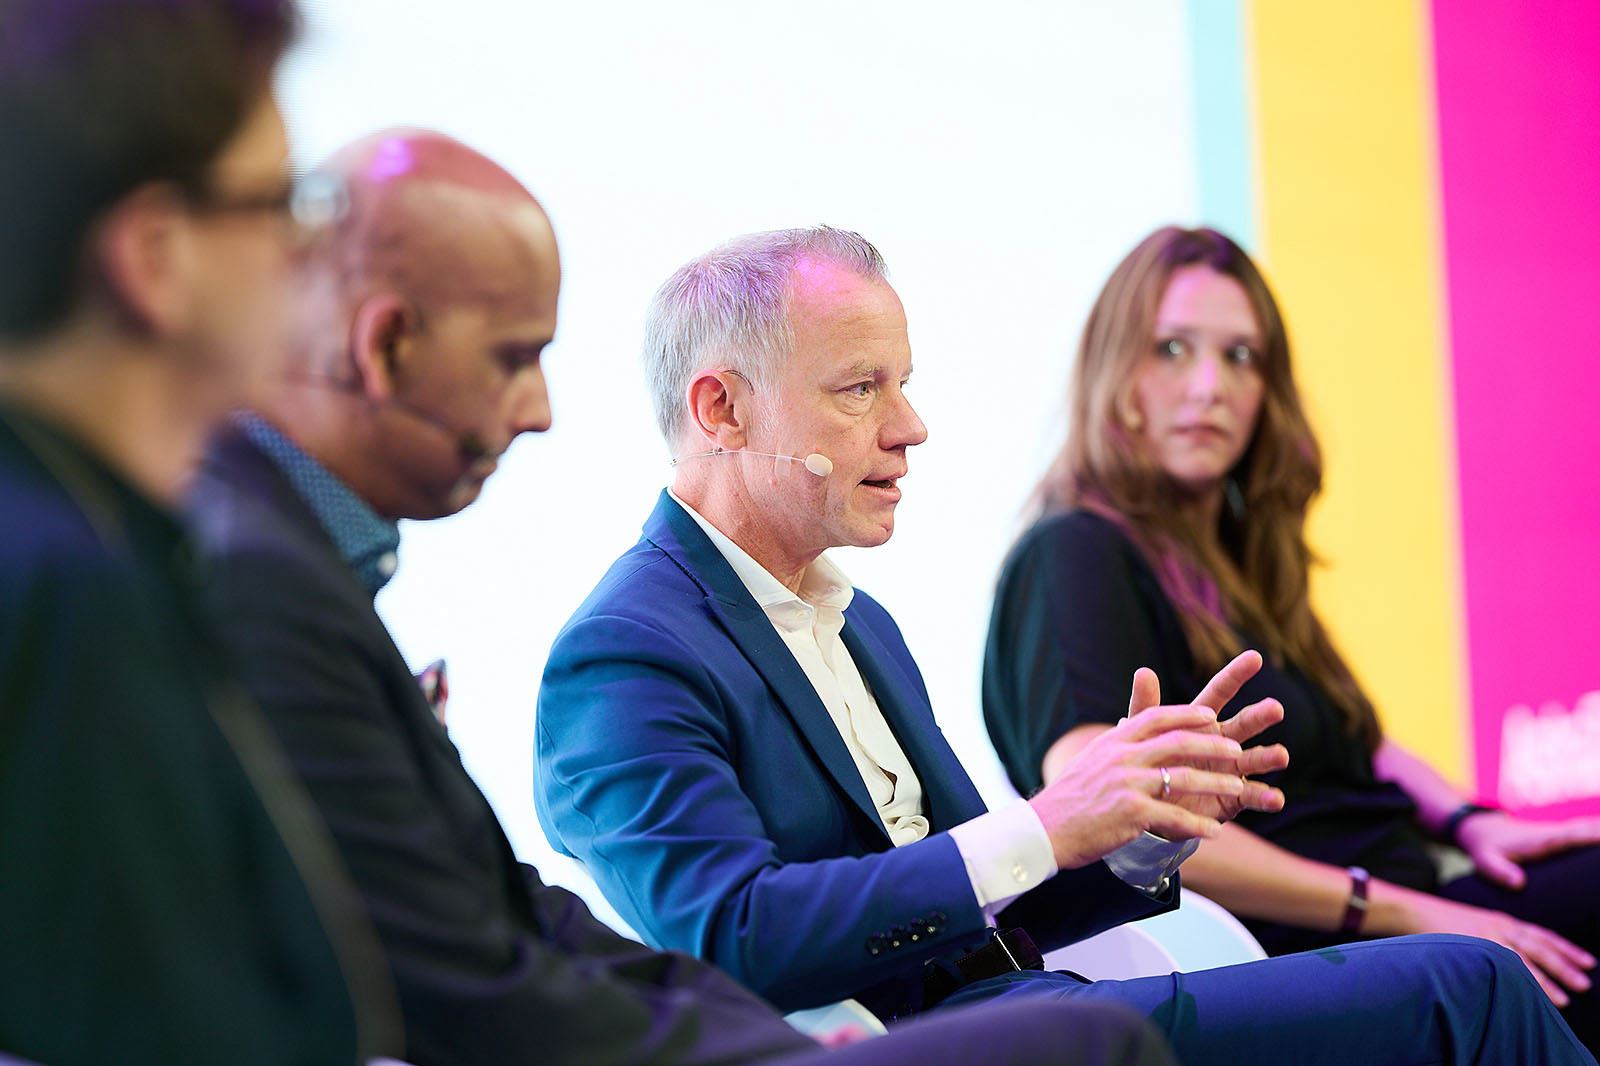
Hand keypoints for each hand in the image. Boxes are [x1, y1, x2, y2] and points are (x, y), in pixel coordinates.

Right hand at [1029, 704, 1248, 868]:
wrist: (1045, 830)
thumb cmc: (1069, 799)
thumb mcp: (1090, 760)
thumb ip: (1114, 744)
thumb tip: (1124, 724)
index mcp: (1113, 742)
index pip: (1155, 717)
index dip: (1186, 714)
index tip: (1209, 715)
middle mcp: (1121, 757)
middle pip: (1177, 742)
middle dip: (1212, 745)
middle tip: (1237, 750)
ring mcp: (1127, 784)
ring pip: (1183, 778)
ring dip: (1216, 783)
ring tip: (1238, 788)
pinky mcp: (1131, 813)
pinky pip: (1175, 817)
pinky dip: (1197, 826)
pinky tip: (1214, 832)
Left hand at [1121, 650, 1288, 823]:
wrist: (1150, 804)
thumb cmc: (1151, 760)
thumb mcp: (1146, 733)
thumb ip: (1146, 706)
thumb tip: (1143, 670)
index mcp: (1201, 721)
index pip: (1220, 692)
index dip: (1235, 675)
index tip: (1254, 657)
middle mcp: (1222, 742)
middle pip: (1245, 724)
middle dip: (1260, 716)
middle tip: (1275, 708)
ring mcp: (1230, 769)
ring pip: (1255, 759)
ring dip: (1269, 757)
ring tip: (1281, 756)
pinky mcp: (1233, 797)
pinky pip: (1252, 796)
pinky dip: (1265, 798)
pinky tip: (1275, 799)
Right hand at [1392, 887, 1593, 1005]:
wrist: (1410, 908)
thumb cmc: (1438, 920)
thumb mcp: (1474, 923)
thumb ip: (1494, 936)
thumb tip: (1511, 958)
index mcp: (1501, 919)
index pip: (1542, 935)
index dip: (1567, 949)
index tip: (1589, 962)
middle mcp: (1499, 926)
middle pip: (1539, 946)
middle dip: (1564, 965)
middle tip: (1585, 983)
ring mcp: (1486, 935)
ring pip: (1524, 959)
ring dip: (1547, 979)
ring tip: (1565, 998)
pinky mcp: (1471, 944)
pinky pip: (1500, 964)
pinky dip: (1517, 978)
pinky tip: (1528, 991)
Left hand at [1456, 811, 1599, 889]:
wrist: (1483, 831)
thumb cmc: (1486, 849)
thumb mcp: (1485, 861)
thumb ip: (1498, 872)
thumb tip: (1518, 883)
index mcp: (1548, 839)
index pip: (1580, 836)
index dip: (1599, 837)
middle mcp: (1562, 832)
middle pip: (1597, 829)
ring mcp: (1568, 833)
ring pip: (1598, 829)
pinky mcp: (1570, 837)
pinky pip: (1594, 834)